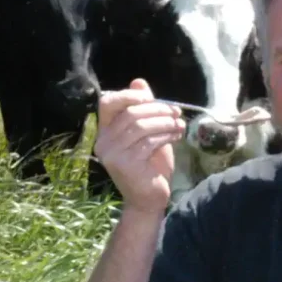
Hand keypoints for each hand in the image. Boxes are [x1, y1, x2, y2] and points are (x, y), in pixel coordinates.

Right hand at [93, 79, 185, 214]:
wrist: (149, 199)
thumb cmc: (149, 165)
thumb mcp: (148, 133)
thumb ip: (142, 109)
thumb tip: (138, 82)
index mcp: (104, 132)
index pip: (107, 103)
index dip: (128, 96)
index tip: (151, 98)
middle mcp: (103, 142)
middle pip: (130, 113)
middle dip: (158, 109)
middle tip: (176, 112)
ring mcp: (112, 154)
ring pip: (140, 126)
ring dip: (165, 122)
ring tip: (179, 125)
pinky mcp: (125, 164)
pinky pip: (148, 141)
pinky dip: (166, 135)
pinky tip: (177, 135)